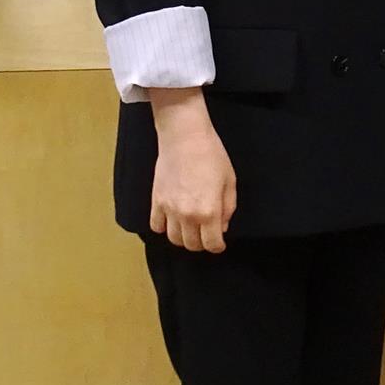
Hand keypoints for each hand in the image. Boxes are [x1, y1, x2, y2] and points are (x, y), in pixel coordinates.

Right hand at [149, 90, 236, 251]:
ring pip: (173, 239)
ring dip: (183, 238)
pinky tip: (172, 220)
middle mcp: (187, 215)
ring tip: (190, 229)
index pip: (211, 244)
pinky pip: (156, 226)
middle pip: (191, 244)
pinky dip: (164, 228)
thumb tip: (222, 226)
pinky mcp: (155, 201)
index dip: (217, 246)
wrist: (185, 138)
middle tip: (206, 235)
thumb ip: (228, 208)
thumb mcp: (229, 181)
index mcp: (209, 211)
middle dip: (201, 243)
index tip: (219, 243)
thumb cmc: (212, 156)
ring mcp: (169, 210)